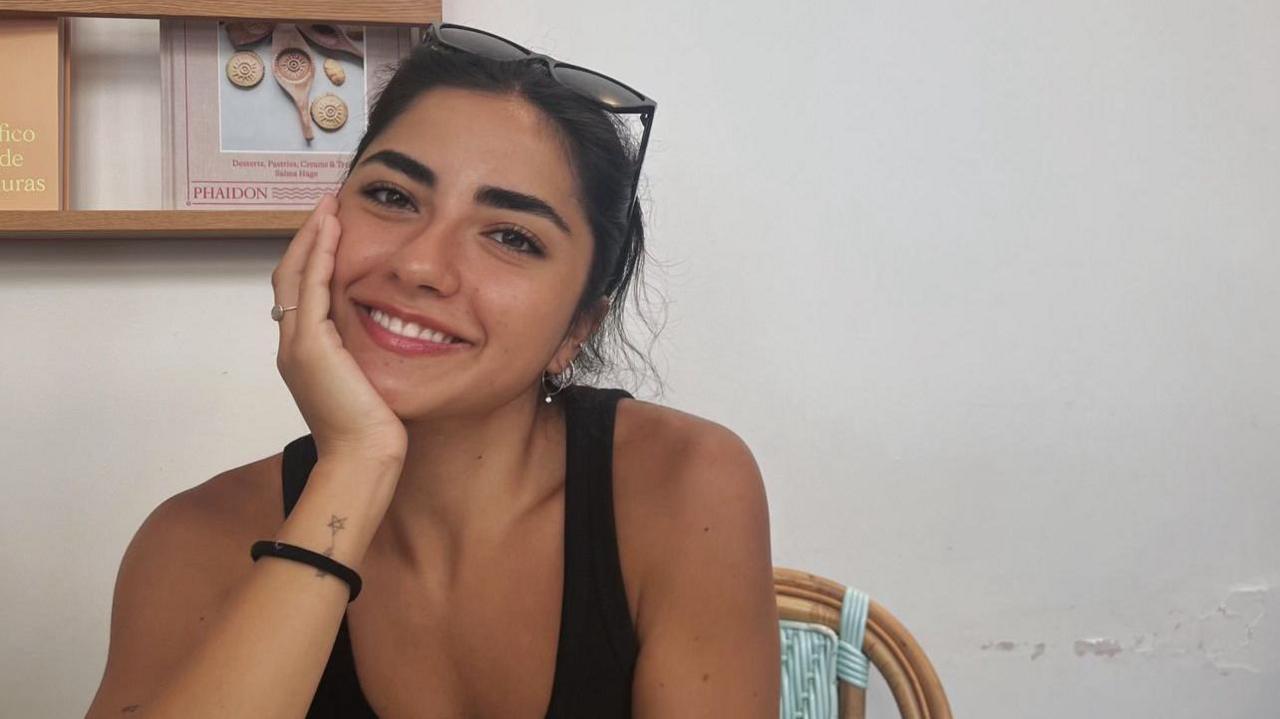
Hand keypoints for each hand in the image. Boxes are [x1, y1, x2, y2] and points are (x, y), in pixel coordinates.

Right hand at [272, 194, 407, 464]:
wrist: (363, 458)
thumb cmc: (373, 432)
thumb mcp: (369, 383)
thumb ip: (366, 357)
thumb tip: (391, 339)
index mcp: (305, 354)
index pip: (301, 293)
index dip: (314, 259)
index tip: (332, 230)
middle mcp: (293, 345)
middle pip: (289, 276)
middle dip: (308, 239)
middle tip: (326, 207)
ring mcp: (297, 344)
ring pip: (295, 274)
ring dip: (312, 237)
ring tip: (328, 207)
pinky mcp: (310, 345)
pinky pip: (311, 286)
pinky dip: (319, 253)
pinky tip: (333, 229)